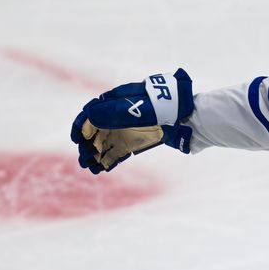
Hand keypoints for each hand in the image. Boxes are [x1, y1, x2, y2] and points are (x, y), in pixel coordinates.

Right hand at [71, 69, 193, 172]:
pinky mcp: (139, 141)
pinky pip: (120, 151)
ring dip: (96, 154)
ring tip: (89, 167)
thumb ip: (117, 111)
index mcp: (118, 100)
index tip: (77, 138)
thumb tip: (90, 116)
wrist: (192, 119)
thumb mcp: (141, 107)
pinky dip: (109, 159)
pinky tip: (100, 169)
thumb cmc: (168, 107)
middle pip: (97, 130)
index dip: (82, 125)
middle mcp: (120, 114)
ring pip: (107, 142)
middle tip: (82, 160)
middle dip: (87, 144)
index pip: (93, 112)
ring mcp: (129, 129)